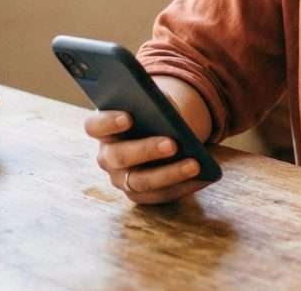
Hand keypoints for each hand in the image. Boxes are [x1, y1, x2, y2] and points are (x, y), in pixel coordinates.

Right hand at [84, 111, 208, 204]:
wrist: (159, 133)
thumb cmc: (152, 114)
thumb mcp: (153, 105)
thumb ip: (155, 105)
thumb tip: (172, 114)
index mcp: (103, 129)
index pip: (94, 126)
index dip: (108, 122)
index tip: (129, 117)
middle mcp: (107, 157)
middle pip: (119, 156)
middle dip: (146, 150)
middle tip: (172, 144)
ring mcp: (121, 179)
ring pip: (141, 181)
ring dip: (170, 173)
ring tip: (195, 164)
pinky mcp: (140, 195)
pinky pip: (161, 194)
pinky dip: (185, 186)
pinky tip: (205, 176)